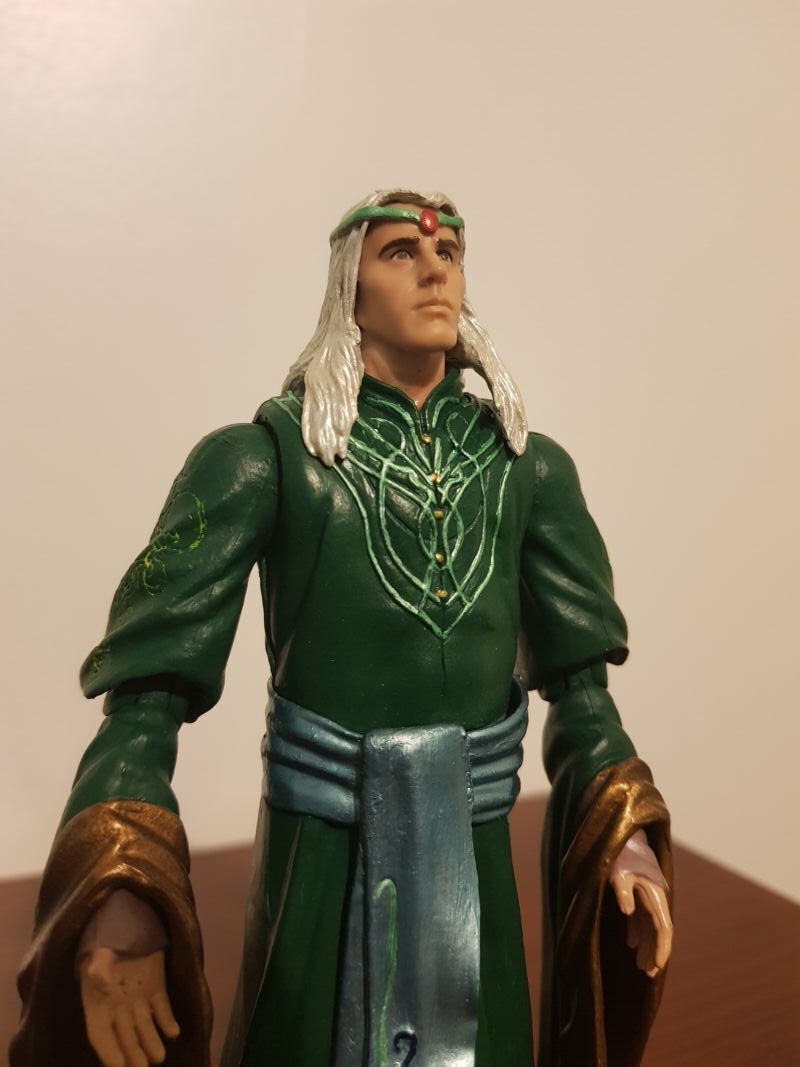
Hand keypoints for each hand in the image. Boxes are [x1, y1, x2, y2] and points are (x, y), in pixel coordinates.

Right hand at [79, 947, 178, 1066]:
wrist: (126, 931)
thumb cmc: (105, 947)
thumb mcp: (98, 955)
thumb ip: (99, 970)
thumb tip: (102, 984)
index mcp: (98, 1006)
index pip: (100, 1035)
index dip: (108, 1051)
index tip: (117, 1066)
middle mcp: (117, 1010)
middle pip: (125, 1037)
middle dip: (133, 1054)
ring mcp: (138, 1001)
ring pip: (145, 1027)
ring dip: (152, 1042)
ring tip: (159, 1057)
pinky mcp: (156, 990)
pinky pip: (162, 1008)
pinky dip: (168, 1020)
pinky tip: (174, 1032)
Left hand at [609, 828, 672, 977]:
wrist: (618, 835)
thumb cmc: (617, 853)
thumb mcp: (617, 870)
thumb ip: (622, 890)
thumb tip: (627, 911)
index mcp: (654, 892)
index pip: (663, 926)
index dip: (661, 947)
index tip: (657, 966)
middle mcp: (655, 896)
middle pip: (660, 930)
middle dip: (656, 952)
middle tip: (648, 974)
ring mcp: (647, 895)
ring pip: (651, 925)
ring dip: (648, 945)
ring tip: (642, 967)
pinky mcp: (638, 893)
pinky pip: (641, 917)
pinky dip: (638, 932)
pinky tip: (632, 946)